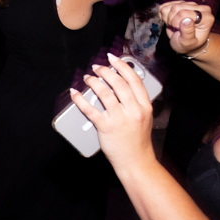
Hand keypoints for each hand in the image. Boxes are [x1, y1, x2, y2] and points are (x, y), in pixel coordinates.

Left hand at [71, 54, 155, 171]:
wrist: (136, 161)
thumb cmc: (138, 140)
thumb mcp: (144, 118)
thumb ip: (136, 102)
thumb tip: (121, 85)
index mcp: (145, 106)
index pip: (134, 81)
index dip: (123, 66)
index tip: (113, 59)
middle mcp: (133, 110)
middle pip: (118, 84)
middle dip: (105, 72)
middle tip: (97, 67)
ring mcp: (120, 119)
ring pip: (104, 93)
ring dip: (93, 82)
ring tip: (87, 78)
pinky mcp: (106, 127)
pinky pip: (90, 110)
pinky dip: (80, 99)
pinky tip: (75, 93)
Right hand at [158, 1, 212, 54]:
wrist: (187, 41)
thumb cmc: (189, 44)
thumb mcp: (188, 43)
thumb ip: (188, 33)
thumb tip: (186, 20)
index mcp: (206, 17)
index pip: (184, 13)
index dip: (177, 23)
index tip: (180, 30)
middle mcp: (200, 8)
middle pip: (176, 8)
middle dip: (171, 20)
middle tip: (177, 28)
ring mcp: (190, 4)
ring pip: (171, 6)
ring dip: (168, 18)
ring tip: (174, 25)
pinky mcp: (181, 3)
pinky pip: (165, 6)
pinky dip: (164, 15)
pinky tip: (171, 20)